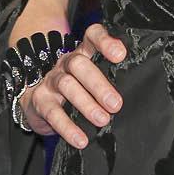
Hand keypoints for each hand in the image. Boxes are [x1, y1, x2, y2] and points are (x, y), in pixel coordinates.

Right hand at [19, 23, 125, 148]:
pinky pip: (53, 113)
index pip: (92, 36)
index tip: (120, 54)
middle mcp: (66, 62)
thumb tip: (136, 88)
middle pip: (79, 64)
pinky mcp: (40, 101)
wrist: (37, 98)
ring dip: (86, 104)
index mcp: (83, 52)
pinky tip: (81, 139)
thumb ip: (109, 75)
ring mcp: (51, 80)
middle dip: (99, 84)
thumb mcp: (92, 74)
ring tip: (102, 120)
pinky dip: (67, 128)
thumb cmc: (76, 85)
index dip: (105, 41)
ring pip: (67, 85)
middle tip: (116, 104)